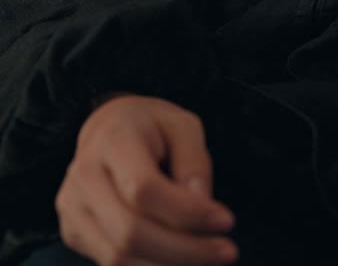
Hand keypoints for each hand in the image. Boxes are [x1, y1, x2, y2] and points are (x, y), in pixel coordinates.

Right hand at [55, 94, 237, 264]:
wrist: (106, 129)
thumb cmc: (150, 127)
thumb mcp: (182, 125)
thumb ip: (194, 161)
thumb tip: (202, 205)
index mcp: (112, 140)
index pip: (144, 189)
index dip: (187, 213)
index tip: (227, 221)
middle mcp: (83, 175)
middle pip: (130, 232)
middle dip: (184, 251)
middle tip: (226, 252)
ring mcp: (72, 207)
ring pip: (118, 257)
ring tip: (206, 261)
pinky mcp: (73, 232)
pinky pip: (111, 265)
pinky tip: (179, 262)